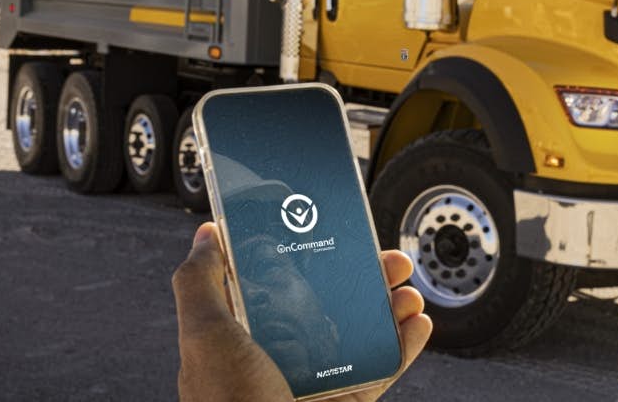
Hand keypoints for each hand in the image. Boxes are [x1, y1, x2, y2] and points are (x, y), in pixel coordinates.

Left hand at [172, 222, 431, 401]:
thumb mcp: (205, 335)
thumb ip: (200, 283)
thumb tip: (207, 236)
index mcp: (246, 337)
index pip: (280, 285)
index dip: (308, 256)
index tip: (332, 233)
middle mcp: (284, 357)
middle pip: (332, 304)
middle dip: (363, 277)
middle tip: (387, 258)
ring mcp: (319, 381)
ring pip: (363, 333)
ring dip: (392, 306)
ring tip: (408, 290)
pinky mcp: (350, 400)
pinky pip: (383, 368)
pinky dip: (405, 345)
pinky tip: (418, 323)